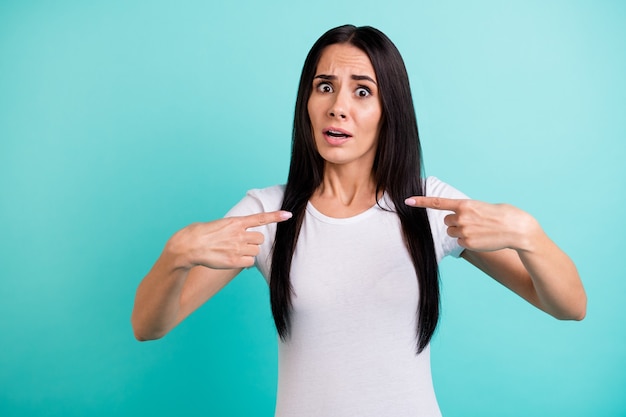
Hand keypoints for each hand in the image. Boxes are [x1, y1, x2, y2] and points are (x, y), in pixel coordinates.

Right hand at [165, 210, 291, 269]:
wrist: (188, 246)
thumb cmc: (198, 234)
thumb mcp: (217, 224)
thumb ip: (232, 228)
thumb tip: (238, 234)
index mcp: (235, 222)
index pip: (260, 218)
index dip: (276, 216)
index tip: (289, 215)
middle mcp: (239, 234)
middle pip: (260, 239)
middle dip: (253, 242)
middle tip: (239, 244)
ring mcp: (237, 248)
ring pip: (255, 251)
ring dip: (248, 252)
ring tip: (233, 252)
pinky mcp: (234, 261)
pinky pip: (250, 263)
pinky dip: (245, 263)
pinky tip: (233, 260)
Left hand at [405, 196, 539, 252]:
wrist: (517, 229)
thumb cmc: (502, 215)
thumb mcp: (482, 206)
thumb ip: (466, 210)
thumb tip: (456, 217)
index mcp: (464, 204)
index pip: (437, 203)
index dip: (421, 202)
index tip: (407, 200)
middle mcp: (461, 217)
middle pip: (447, 221)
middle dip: (457, 222)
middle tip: (474, 222)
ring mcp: (463, 231)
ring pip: (452, 232)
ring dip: (461, 232)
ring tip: (479, 230)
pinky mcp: (467, 243)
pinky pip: (460, 242)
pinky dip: (468, 241)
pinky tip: (481, 238)